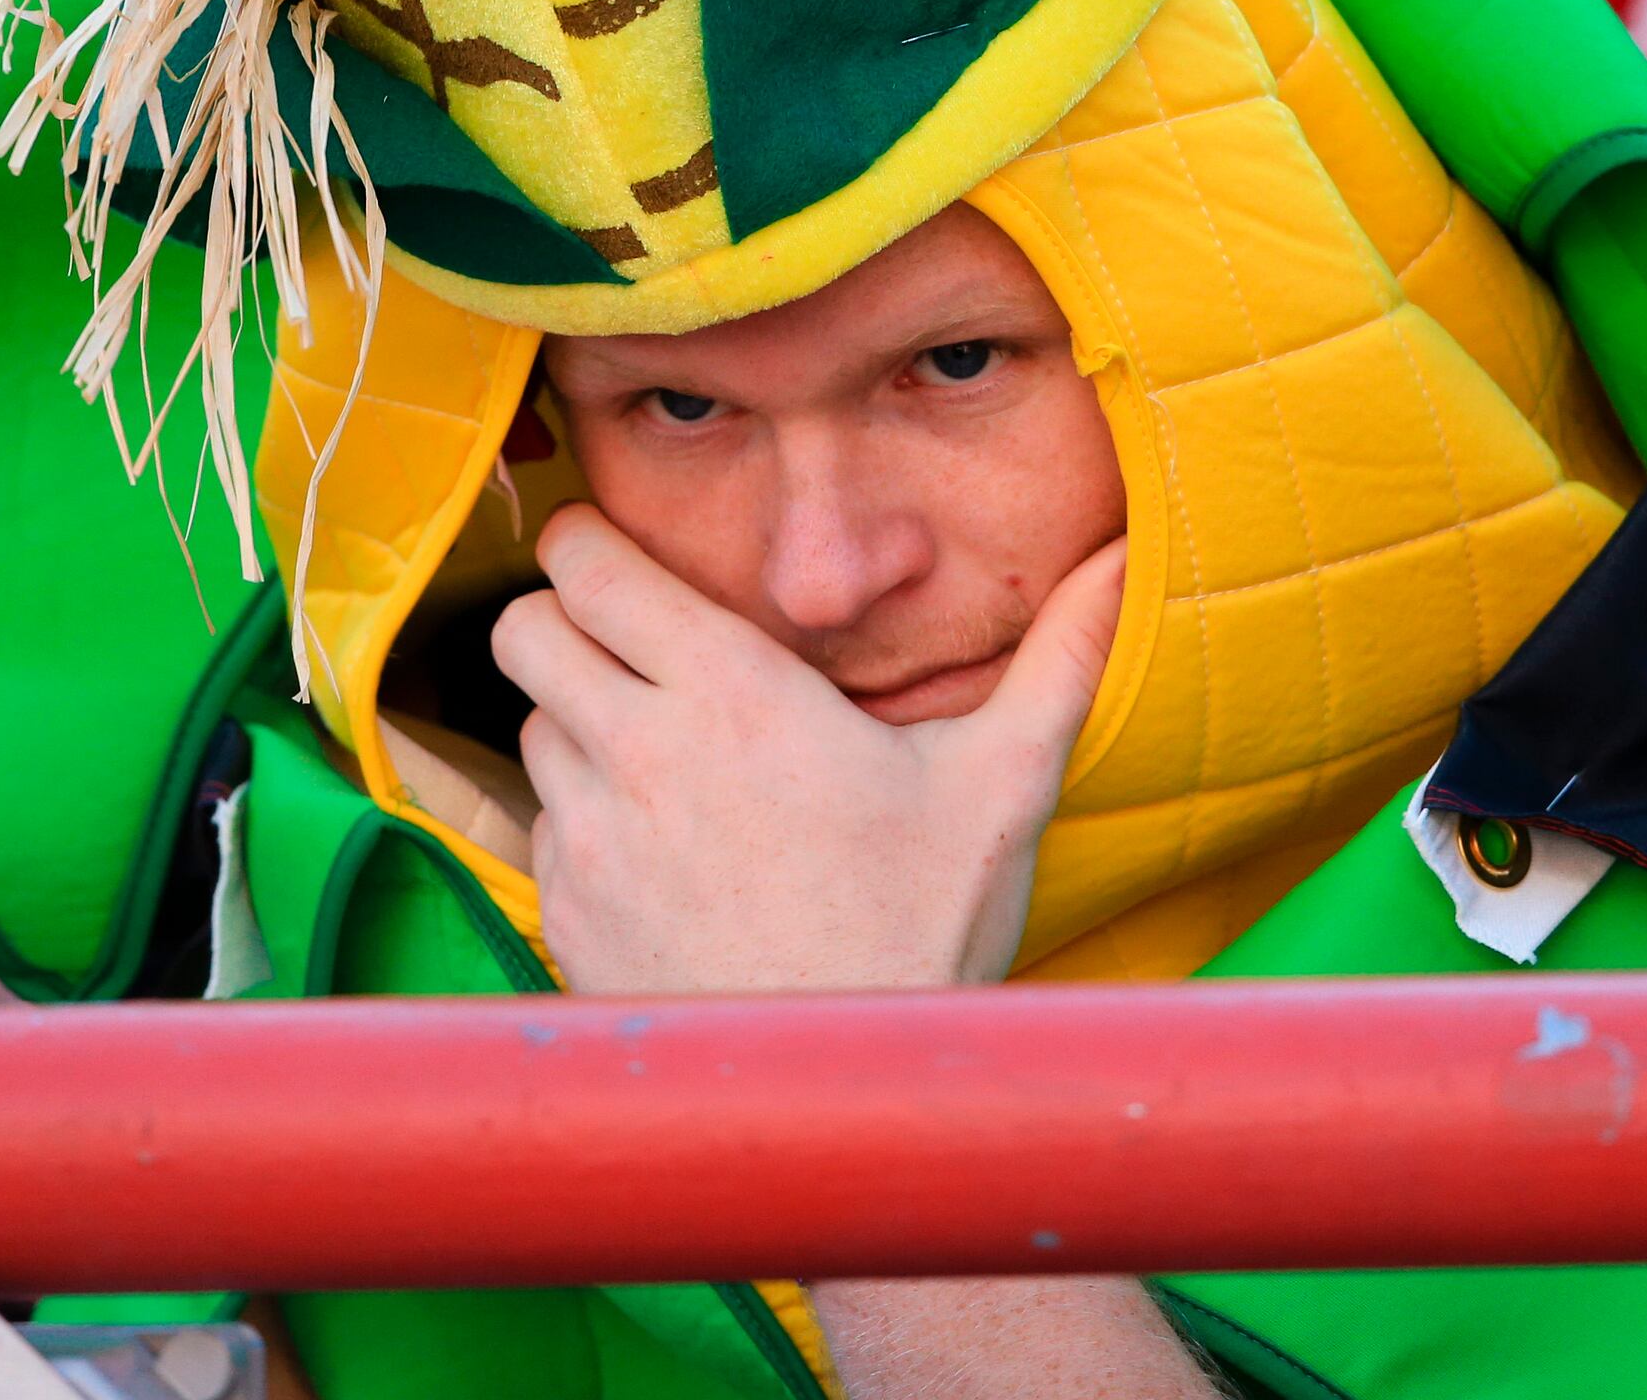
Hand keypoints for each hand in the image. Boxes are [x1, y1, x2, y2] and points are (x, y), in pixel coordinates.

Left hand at [493, 508, 1127, 992]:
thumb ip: (1059, 656)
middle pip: (523, 629)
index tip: (619, 554)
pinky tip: (665, 848)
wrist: (849, 1100)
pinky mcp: (568, 914)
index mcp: (732, 695)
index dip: (591, 546)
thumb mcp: (1003, 783)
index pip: (587, 568)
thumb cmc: (927, 930)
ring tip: (662, 751)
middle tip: (621, 636)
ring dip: (577, 721)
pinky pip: (544, 828)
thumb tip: (1123, 557)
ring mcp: (590, 840)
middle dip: (561, 617)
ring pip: (530, 727)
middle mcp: (639, 753)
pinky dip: (583, 819)